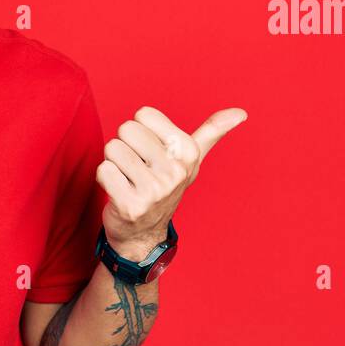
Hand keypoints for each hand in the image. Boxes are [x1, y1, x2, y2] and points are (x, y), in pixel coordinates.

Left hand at [96, 105, 247, 259]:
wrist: (145, 233)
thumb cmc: (165, 187)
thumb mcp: (192, 160)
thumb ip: (211, 132)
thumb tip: (240, 113)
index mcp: (188, 152)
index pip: (144, 114)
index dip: (140, 130)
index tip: (150, 151)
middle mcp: (175, 171)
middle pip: (126, 129)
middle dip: (125, 146)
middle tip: (136, 167)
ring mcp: (154, 190)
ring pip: (112, 148)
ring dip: (114, 163)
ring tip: (128, 179)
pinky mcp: (130, 205)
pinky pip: (104, 170)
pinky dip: (105, 179)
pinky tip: (119, 191)